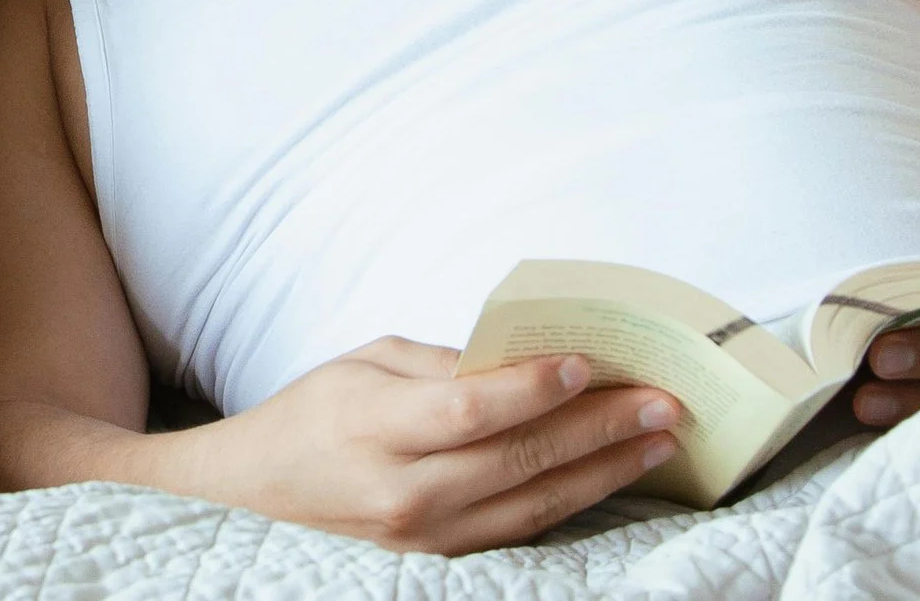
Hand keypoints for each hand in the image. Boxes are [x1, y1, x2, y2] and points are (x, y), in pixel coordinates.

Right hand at [160, 337, 681, 555]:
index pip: (471, 409)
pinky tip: (610, 476)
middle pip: (518, 459)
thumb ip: (442, 363)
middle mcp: (402, 488)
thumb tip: (525, 361)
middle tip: (661, 402)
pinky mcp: (440, 558)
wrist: (259, 488)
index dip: (534, 389)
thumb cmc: (316, 411)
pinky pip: (520, 530)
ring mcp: (424, 533)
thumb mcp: (365, 360)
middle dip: (598, 429)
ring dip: (604, 472)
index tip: (588, 363)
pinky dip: (572, 501)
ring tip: (657, 441)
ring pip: (533, 504)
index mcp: (374, 424)